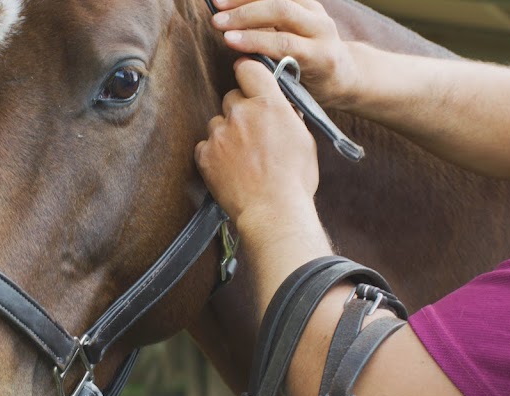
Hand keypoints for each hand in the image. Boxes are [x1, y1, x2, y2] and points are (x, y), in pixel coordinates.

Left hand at [195, 58, 319, 230]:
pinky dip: (214, 155)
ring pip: (217, 122)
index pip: (249, 69)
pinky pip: (205, 146)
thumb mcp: (304, 140)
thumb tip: (282, 108)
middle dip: (240, 110)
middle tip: (251, 133)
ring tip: (242, 158)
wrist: (273, 211)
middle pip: (231, 97)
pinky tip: (230, 169)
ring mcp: (220, 134)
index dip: (248, 73)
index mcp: (269, 104)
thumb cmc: (294, 180)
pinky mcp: (205, 154)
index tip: (248, 80)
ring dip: (226, 134)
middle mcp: (241, 113)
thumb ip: (288, 117)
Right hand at [210, 0, 358, 109]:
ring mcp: (316, 11)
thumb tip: (241, 61)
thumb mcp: (297, 90)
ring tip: (217, 3)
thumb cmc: (314, 88)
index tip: (228, 40)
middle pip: (282, 11)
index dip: (254, 40)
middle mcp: (323, 29)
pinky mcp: (308, 2)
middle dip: (246, 14)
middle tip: (217, 21)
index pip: (285, 43)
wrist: (341, 71)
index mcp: (321, 56)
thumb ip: (273, 75)